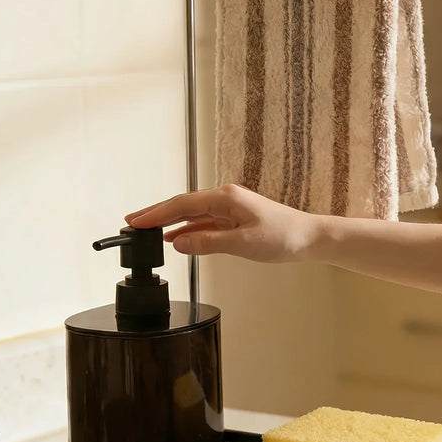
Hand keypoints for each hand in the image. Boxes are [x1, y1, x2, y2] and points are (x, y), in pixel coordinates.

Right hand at [126, 184, 318, 261]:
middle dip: (156, 214)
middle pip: (183, 205)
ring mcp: (230, 209)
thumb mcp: (243, 243)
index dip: (156, 213)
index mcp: (226, 198)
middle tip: (131, 223)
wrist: (311, 239)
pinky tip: (175, 238)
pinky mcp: (235, 221)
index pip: (182, 204)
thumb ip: (208, 242)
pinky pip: (204, 223)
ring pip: (192, 214)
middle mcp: (225, 199)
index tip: (135, 221)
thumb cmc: (285, 237)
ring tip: (146, 230)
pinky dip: (187, 230)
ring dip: (169, 222)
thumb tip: (177, 242)